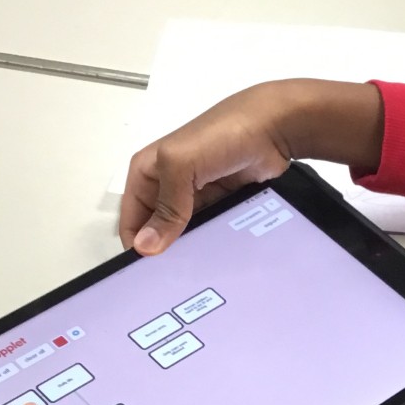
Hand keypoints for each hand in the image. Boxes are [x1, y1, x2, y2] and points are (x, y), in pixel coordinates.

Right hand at [121, 78, 385, 254]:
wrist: (273, 127)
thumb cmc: (223, 132)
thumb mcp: (181, 164)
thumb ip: (165, 206)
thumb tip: (145, 245)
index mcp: (146, 172)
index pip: (130, 219)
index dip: (137, 245)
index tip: (149, 272)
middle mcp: (166, 185)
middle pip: (156, 230)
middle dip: (164, 252)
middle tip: (176, 277)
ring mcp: (194, 196)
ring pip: (183, 234)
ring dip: (189, 249)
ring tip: (196, 271)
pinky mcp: (219, 203)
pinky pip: (208, 231)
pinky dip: (210, 243)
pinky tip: (215, 259)